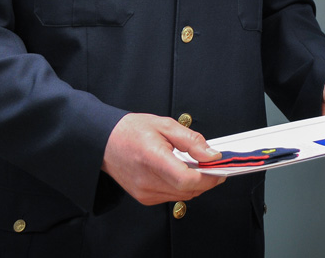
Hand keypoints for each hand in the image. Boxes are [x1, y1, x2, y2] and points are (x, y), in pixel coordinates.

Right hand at [101, 113, 222, 205]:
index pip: (186, 179)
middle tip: (213, 166)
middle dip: (206, 181)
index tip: (219, 169)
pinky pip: (172, 196)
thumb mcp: (165, 125)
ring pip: (182, 196)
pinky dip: (181, 187)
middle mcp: (147, 181)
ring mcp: (145, 192)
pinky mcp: (144, 198)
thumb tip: (211, 155)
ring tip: (195, 166)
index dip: (208, 177)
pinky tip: (179, 172)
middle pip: (188, 190)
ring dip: (194, 184)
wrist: (105, 142)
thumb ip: (191, 141)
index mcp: (152, 159)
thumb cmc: (131, 131)